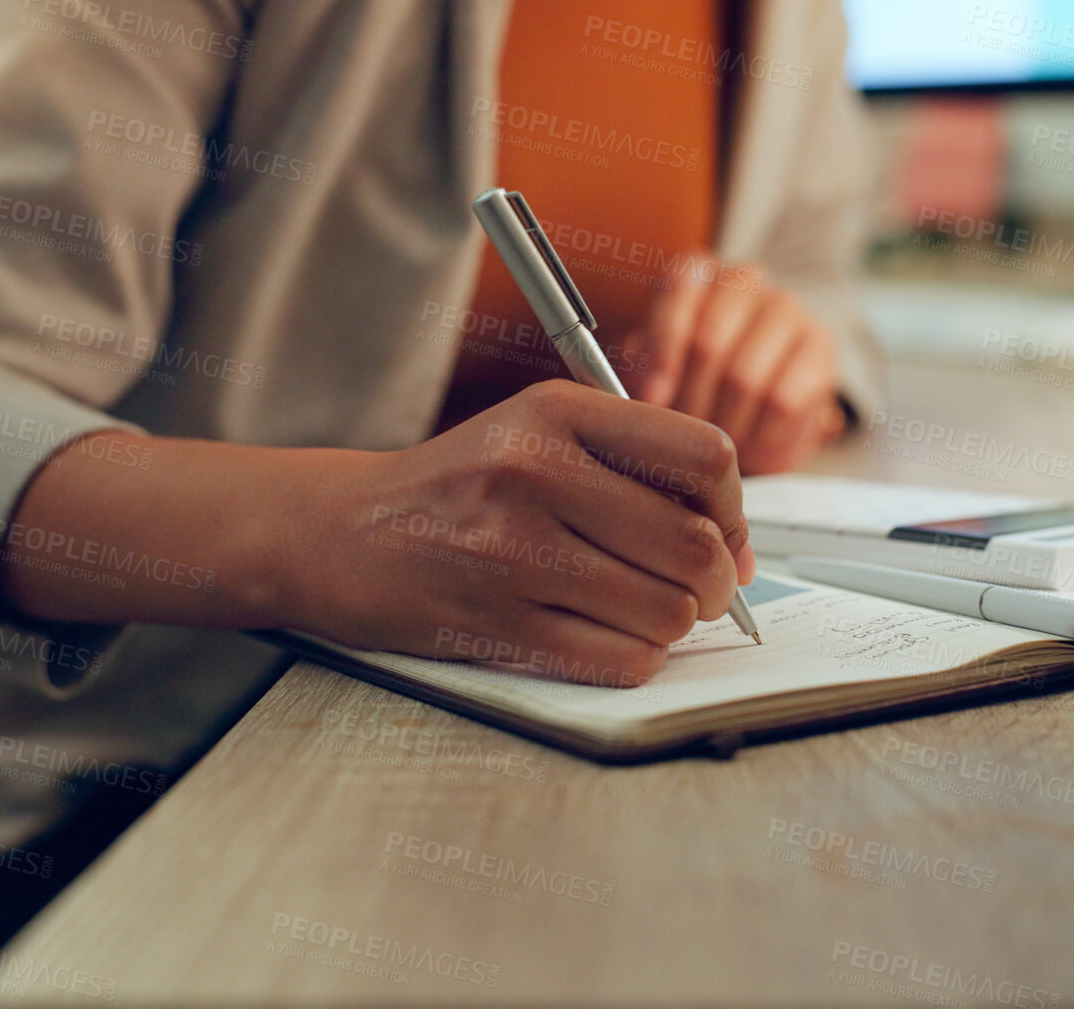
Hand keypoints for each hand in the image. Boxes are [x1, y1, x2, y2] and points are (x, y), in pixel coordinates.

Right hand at [283, 380, 756, 686]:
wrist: (338, 533)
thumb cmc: (455, 487)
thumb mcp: (535, 432)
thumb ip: (632, 462)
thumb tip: (735, 542)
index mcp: (556, 413)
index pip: (703, 457)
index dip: (734, 510)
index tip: (727, 538)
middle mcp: (535, 473)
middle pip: (693, 545)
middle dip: (715, 584)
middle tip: (700, 591)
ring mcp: (513, 552)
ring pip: (664, 611)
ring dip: (672, 626)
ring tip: (643, 613)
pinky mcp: (496, 623)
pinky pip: (617, 659)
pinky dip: (632, 659)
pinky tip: (607, 638)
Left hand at [625, 260, 845, 474]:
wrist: (760, 404)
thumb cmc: (696, 382)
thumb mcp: (658, 369)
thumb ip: (641, 370)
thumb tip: (631, 401)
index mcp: (698, 272)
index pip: (677, 288)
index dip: (662, 349)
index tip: (652, 400)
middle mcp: (744, 279)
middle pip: (709, 340)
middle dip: (690, 402)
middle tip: (684, 440)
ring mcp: (787, 309)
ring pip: (745, 375)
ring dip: (724, 426)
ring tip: (715, 452)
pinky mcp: (820, 347)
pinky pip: (784, 399)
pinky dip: (761, 437)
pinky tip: (752, 452)